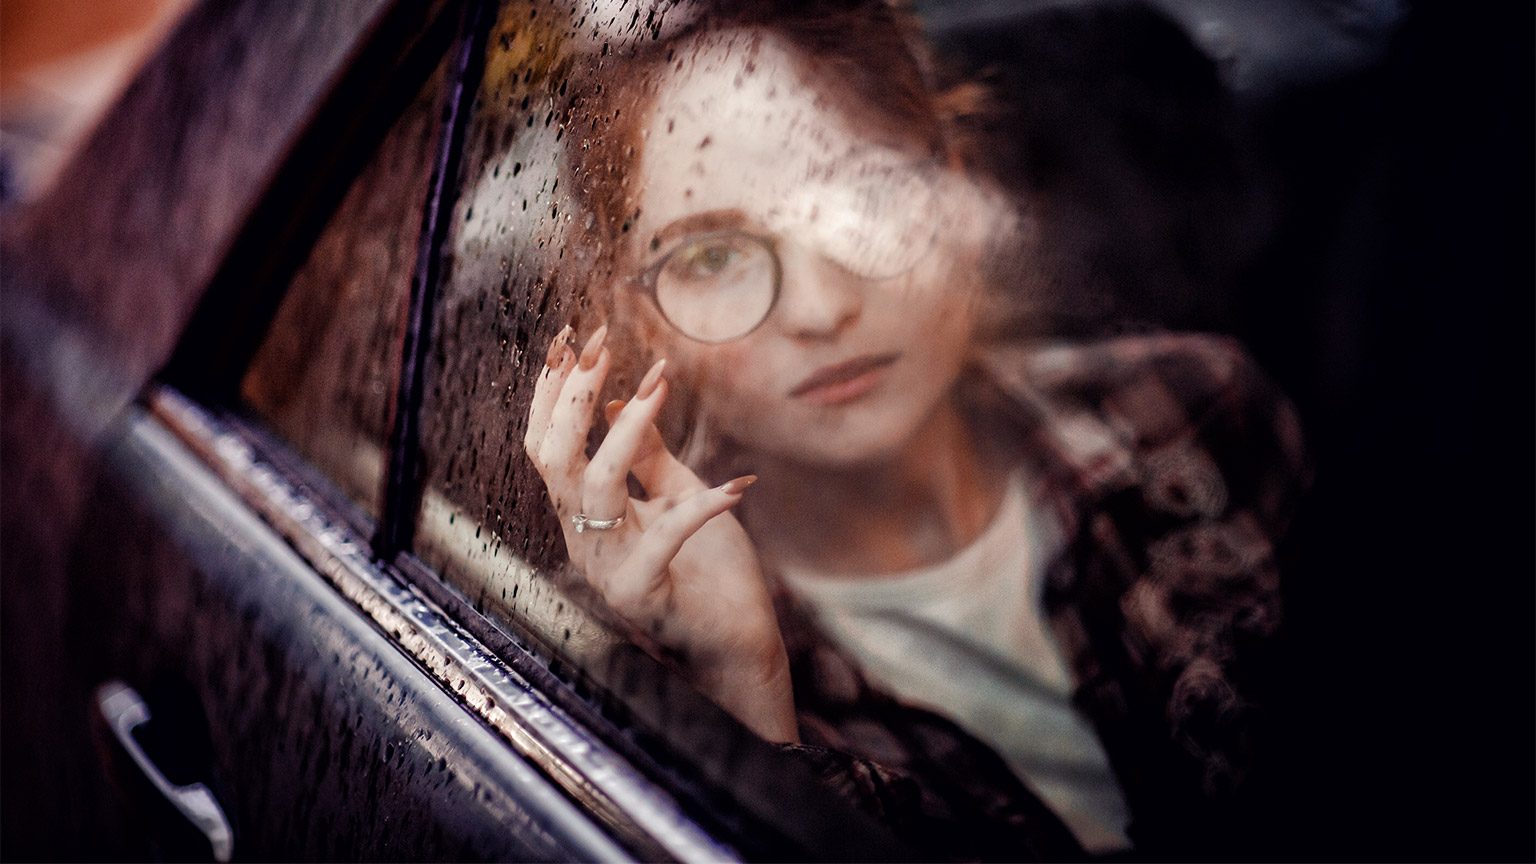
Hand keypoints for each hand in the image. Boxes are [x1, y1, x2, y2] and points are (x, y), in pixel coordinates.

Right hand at [524, 324, 797, 742]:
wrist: (736, 648)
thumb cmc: (707, 573)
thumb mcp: (678, 497)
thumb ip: (650, 456)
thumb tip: (628, 395)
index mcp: (584, 516)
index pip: (548, 444)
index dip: (553, 390)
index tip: (574, 335)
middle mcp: (583, 539)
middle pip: (554, 458)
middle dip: (572, 395)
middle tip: (600, 343)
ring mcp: (607, 569)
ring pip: (596, 487)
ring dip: (626, 430)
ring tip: (659, 386)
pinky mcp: (643, 595)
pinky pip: (664, 536)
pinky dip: (702, 505)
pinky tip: (737, 485)